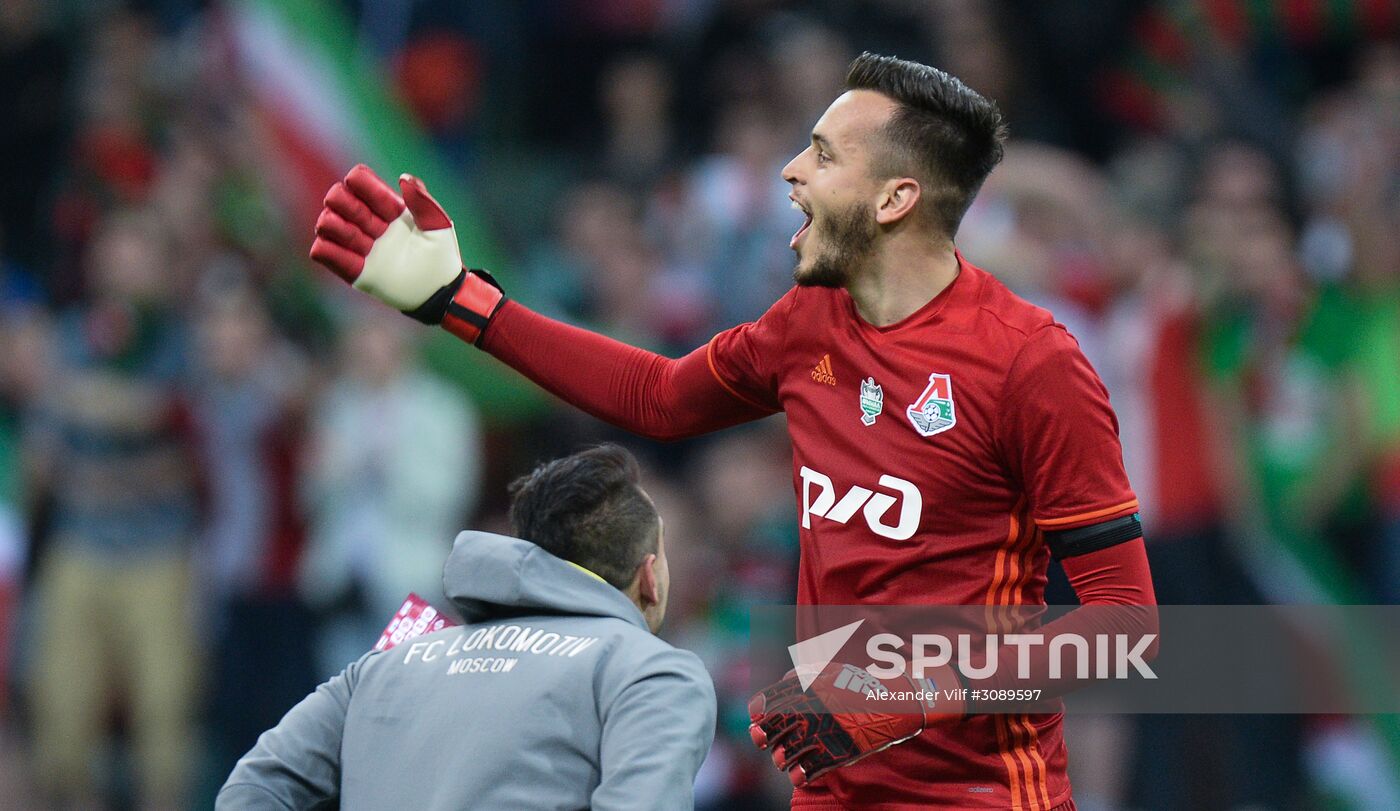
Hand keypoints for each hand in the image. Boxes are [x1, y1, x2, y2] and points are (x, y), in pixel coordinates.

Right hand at [309, 165, 504, 342]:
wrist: (441, 292)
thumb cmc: (441, 256)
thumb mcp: (438, 225)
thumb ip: (421, 202)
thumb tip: (403, 178)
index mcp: (390, 209)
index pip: (364, 185)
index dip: (360, 181)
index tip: (356, 180)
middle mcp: (372, 225)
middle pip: (340, 200)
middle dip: (342, 200)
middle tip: (363, 216)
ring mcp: (363, 248)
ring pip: (329, 225)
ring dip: (332, 223)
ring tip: (356, 235)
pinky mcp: (357, 272)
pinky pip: (327, 256)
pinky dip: (326, 249)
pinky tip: (333, 247)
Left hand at [748, 663, 958, 786]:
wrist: (892, 701)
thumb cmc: (859, 684)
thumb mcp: (828, 671)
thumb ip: (801, 675)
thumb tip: (781, 681)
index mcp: (800, 690)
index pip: (761, 706)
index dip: (758, 716)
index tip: (760, 721)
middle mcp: (804, 712)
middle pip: (767, 733)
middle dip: (765, 739)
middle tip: (769, 741)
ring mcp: (818, 735)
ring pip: (782, 757)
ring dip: (782, 759)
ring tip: (789, 758)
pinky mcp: (833, 756)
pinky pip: (803, 773)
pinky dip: (799, 775)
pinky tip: (802, 772)